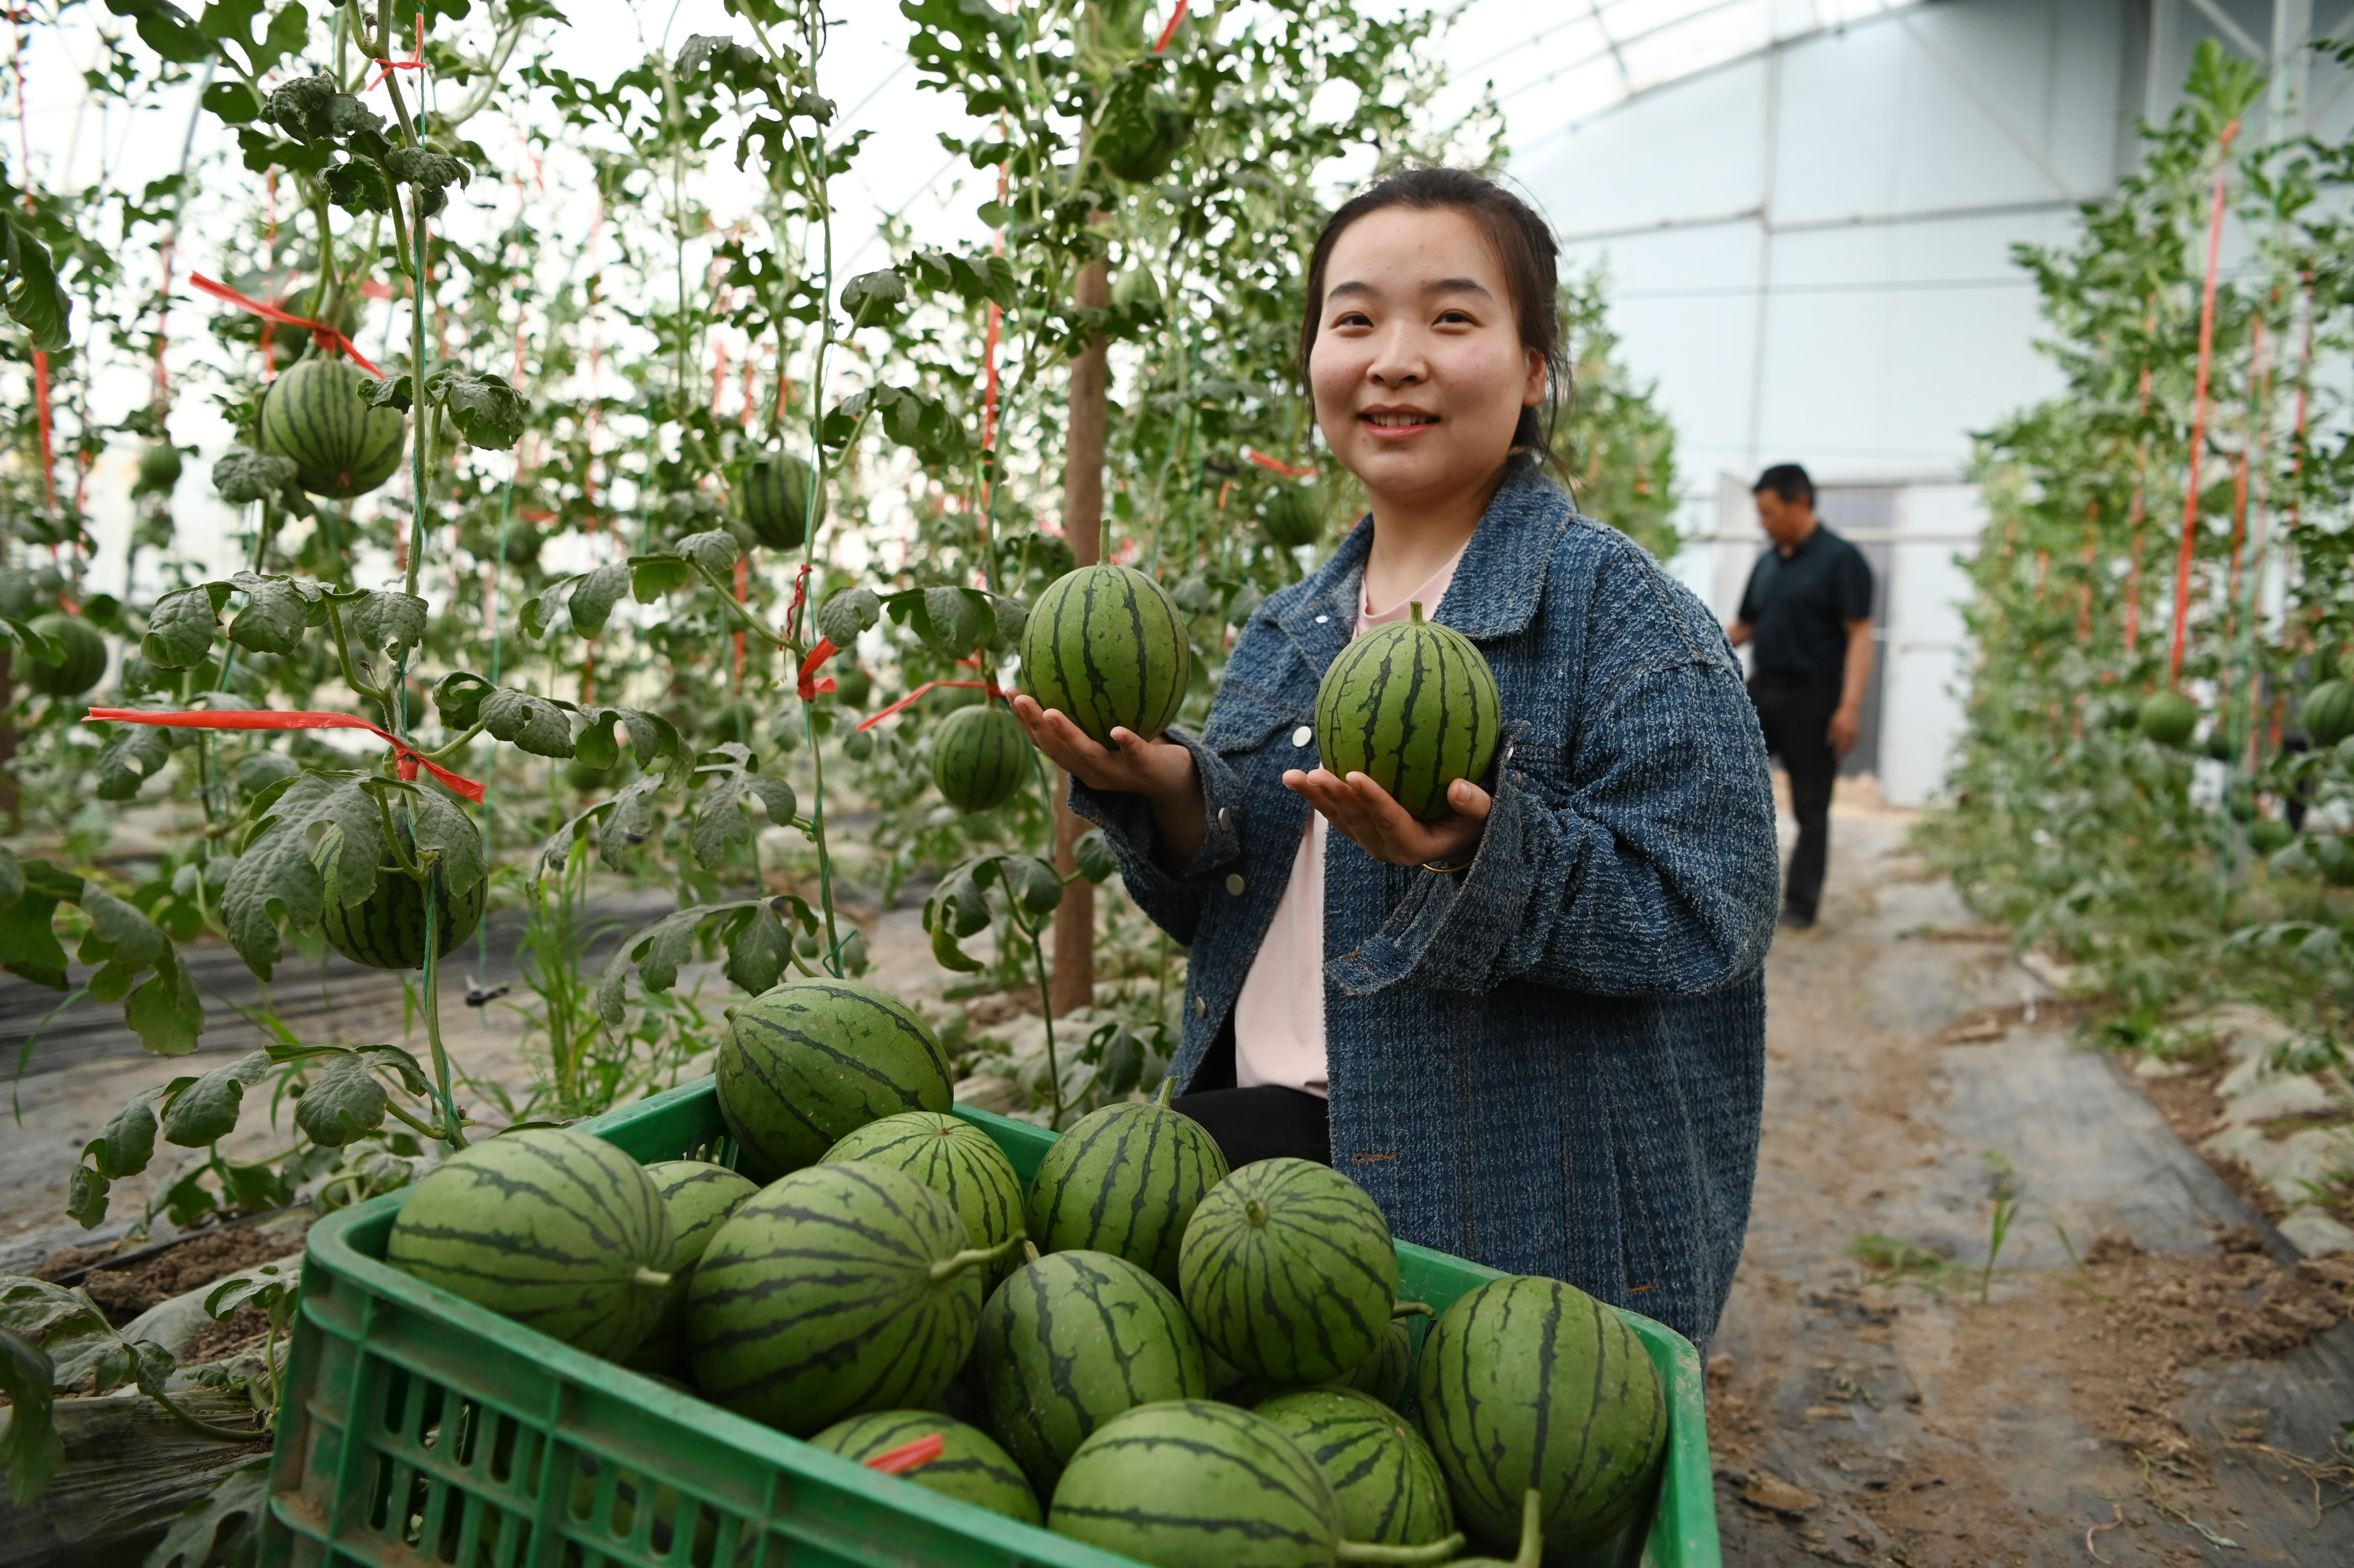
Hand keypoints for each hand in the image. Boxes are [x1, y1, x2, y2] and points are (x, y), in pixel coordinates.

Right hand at [1010, 695, 1197, 801]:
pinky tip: (1117, 729)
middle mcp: (1092, 771)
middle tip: (1017, 697)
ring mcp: (1117, 773)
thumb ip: (1097, 703)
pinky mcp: (1144, 769)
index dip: (1024, 720)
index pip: (1045, 742)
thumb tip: (1081, 655)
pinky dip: (1124, 742)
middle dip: (1033, 724)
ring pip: (1087, 755)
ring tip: (1050, 712)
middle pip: (1056, 749)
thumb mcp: (1116, 723)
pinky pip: (1133, 754)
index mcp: (1080, 760)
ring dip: (1066, 734)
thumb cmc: (1143, 748)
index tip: (1008, 691)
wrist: (1178, 782)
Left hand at [1283, 767, 1490, 868]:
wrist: (1456, 836)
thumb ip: (1475, 804)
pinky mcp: (1359, 831)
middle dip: (1334, 798)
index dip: (1372, 799)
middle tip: (1314, 773)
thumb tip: (1460, 787)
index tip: (1355, 774)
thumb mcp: (1483, 815)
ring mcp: (1369, 841)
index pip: (1390, 822)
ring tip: (1291, 776)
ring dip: (1314, 798)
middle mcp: (1385, 849)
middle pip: (1356, 822)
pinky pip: (1335, 813)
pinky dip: (1316, 797)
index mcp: (1413, 847)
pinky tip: (1297, 776)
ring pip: (1338, 820)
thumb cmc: (1472, 821)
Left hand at [1827, 706, 1860, 755]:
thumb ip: (1831, 734)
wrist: (1851, 708)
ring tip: (1843, 753)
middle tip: (1839, 756)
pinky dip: (1852, 745)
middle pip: (1846, 746)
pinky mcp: (1858, 731)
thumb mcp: (1832, 723)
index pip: (1839, 744)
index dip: (1838, 751)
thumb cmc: (1840, 715)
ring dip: (1848, 750)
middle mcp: (1848, 731)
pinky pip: (1855, 741)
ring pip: (1851, 744)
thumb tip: (1829, 743)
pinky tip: (1849, 747)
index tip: (1835, 756)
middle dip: (1842, 752)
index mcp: (1841, 730)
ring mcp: (1854, 731)